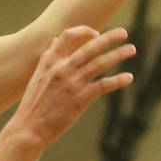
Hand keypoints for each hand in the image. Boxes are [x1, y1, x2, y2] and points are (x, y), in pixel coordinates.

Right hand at [12, 25, 134, 147]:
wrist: (28, 129)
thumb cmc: (33, 105)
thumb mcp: (38, 76)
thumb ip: (49, 58)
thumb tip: (56, 40)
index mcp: (49, 62)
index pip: (68, 36)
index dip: (84, 31)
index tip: (96, 34)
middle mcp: (61, 69)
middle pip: (89, 46)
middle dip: (109, 37)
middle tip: (124, 32)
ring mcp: (71, 83)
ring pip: (100, 63)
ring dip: (118, 54)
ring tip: (131, 49)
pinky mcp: (80, 98)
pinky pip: (104, 85)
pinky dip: (118, 80)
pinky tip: (128, 77)